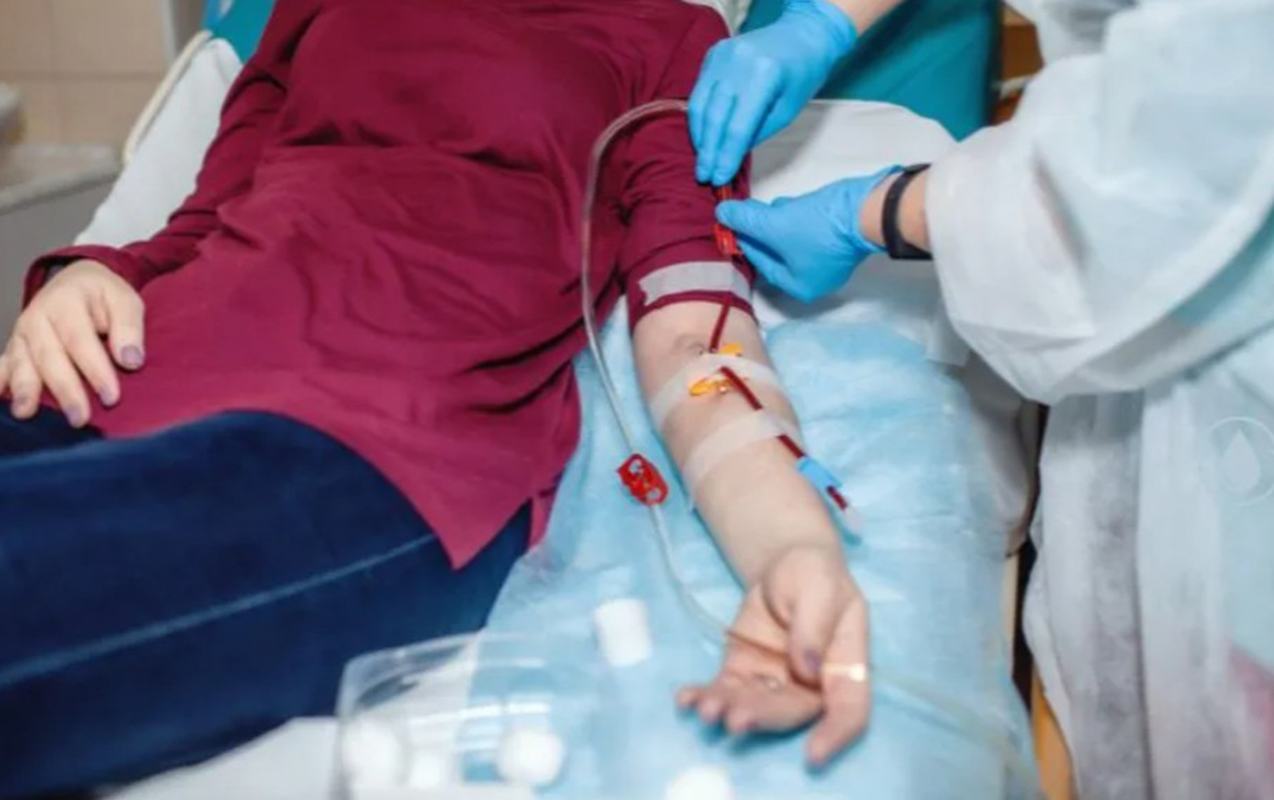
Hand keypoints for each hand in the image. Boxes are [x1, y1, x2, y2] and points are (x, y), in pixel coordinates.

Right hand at [0, 260, 145, 425]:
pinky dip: (0, 379)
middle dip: (64, 389)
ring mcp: (22, 333)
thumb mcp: (125, 301)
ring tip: (26, 412)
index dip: (95, 370)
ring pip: (22, 363)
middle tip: (79, 419)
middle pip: (50, 357)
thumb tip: (131, 361)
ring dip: (25, 389)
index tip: (111, 397)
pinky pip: (4, 364)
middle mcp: (38, 317)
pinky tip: (0, 396)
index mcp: (66, 302)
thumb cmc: (104, 296)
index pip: (80, 340)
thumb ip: (128, 328)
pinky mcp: (15, 346)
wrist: (77, 282)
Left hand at [677, 544, 869, 766]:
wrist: (785, 567)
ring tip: (706, 709)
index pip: (849, 710)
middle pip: (792, 712)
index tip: (813, 754)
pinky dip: (704, 696)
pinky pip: (725, 690)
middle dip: (764, 718)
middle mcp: (811, 685)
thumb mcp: (821, 587)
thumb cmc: (815, 576)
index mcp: (845, 667)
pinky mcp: (743, 673)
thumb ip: (816, 624)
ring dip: (731, 711)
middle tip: (736, 720)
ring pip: (755, 706)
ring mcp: (774, 682)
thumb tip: (806, 668)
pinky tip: (685, 699)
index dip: (835, 735)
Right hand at [689, 0, 857, 186]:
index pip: (737, 126)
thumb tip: (729, 158)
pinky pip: (699, 92)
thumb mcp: (787, 110)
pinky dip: (699, 117)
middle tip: (704, 176)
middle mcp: (737, 62)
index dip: (726, 156)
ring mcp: (721, 55)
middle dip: (708, 151)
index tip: (718, 179)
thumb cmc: (801, 76)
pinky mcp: (712, 54)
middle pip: (714, 117)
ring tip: (702, 161)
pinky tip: (702, 137)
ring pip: (700, 104)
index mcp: (763, 75)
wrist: (801, 34)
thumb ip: (757, 133)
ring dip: (699, 137)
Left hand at [716, 167, 895, 301]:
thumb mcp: (775, 225)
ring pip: (791, 240)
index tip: (730, 223)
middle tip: (742, 212)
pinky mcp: (838, 238)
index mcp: (799, 286)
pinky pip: (807, 230)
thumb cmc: (818, 228)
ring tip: (760, 205)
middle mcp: (815, 278)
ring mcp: (829, 259)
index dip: (744, 241)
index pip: (762, 264)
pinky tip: (784, 204)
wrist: (867, 210)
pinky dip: (794, 218)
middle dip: (759, 231)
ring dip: (775, 222)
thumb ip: (746, 221)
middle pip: (776, 253)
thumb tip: (722, 213)